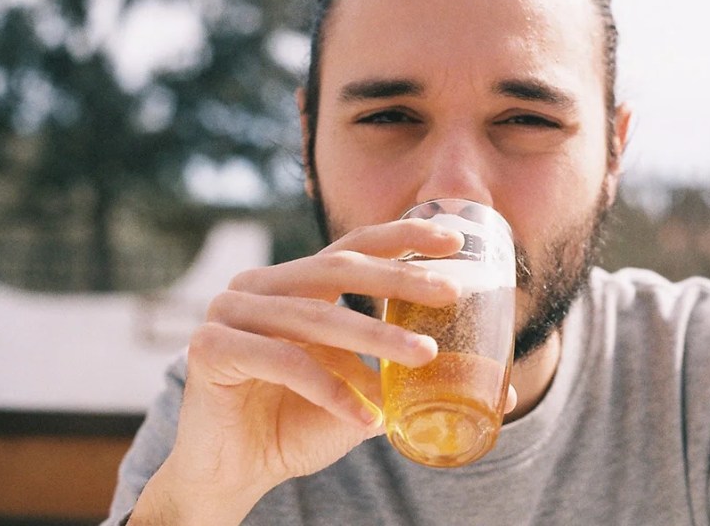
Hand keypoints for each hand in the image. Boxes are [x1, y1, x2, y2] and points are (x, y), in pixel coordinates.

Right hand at [130, 218, 464, 524]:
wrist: (234, 472)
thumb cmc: (297, 425)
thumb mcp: (362, 392)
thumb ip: (407, 378)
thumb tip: (499, 390)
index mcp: (295, 284)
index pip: (352, 247)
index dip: (403, 236)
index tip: (454, 239)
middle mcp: (260, 286)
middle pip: (338, 268)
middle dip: (400, 278)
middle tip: (451, 292)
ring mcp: (229, 311)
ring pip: (316, 317)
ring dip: (376, 335)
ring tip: (425, 354)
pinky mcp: (210, 348)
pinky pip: (285, 362)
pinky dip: (332, 390)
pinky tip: (367, 418)